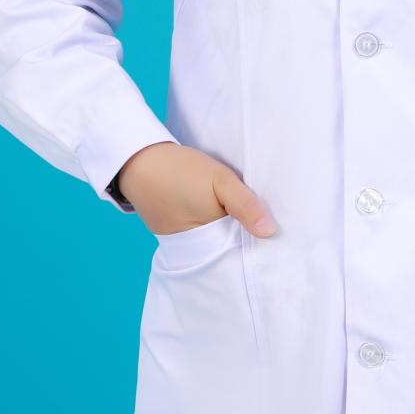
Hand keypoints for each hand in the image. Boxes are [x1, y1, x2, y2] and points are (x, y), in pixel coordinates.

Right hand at [117, 142, 277, 238]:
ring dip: (228, 230)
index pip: (238, 254)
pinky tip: (223, 212)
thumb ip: (245, 206)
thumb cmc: (181, 170)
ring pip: (214, 240)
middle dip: (244, 239)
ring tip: (250, 218)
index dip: (256, 244)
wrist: (139, 159)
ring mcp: (180, 241)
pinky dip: (212, 224)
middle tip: (268, 225)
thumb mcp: (220, 181)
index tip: (275, 235)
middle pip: (226, 249)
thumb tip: (270, 232)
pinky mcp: (172, 229)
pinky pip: (200, 232)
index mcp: (205, 246)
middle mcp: (191, 250)